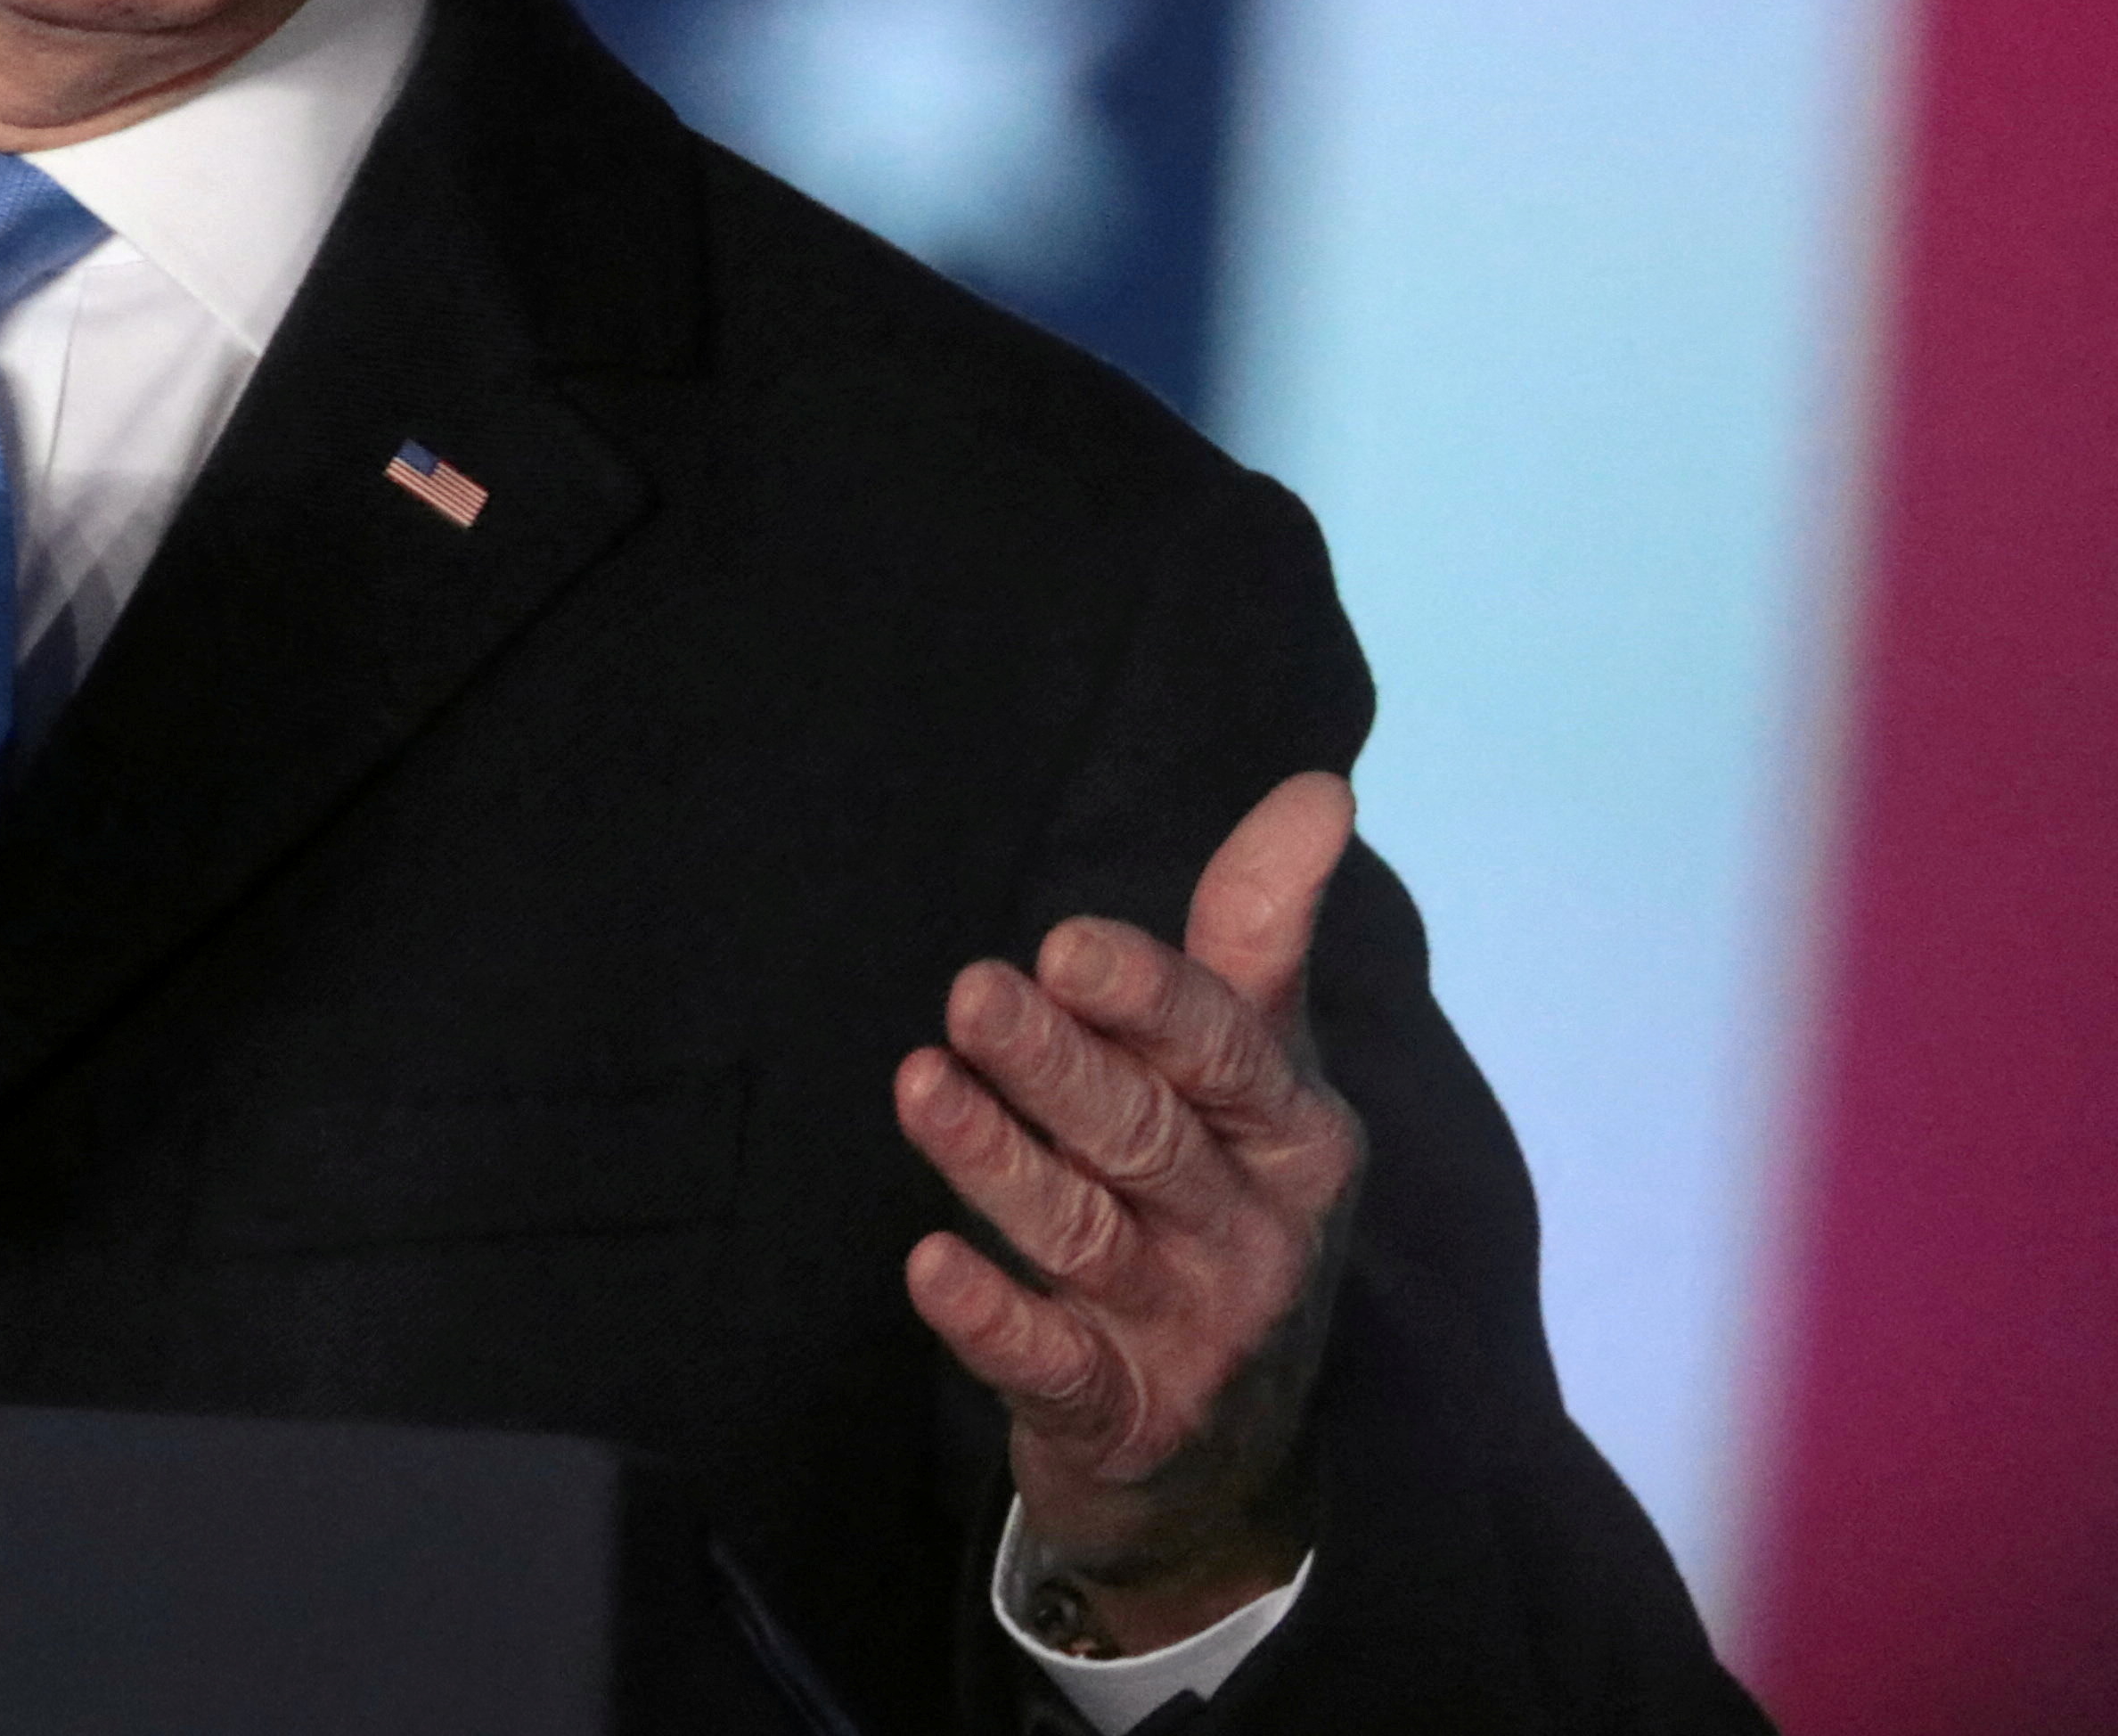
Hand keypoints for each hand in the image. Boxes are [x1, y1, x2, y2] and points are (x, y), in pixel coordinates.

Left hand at [895, 769, 1364, 1656]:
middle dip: (1057, 1064)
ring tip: (918, 1087)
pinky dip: (989, 1319)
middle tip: (970, 993)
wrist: (1225, 1449)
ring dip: (996, 1161)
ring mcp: (1191, 1332)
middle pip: (1144, 1134)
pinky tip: (928, 1266)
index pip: (1225, 1052)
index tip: (1065, 945)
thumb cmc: (1225, 1205)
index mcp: (1294, 1136)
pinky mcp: (1119, 1413)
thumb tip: (1318, 788)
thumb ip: (1259, 936)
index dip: (1150, 999)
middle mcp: (1254, 1233)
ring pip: (1083, 1233)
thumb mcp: (1258, 1076)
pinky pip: (1050, 1364)